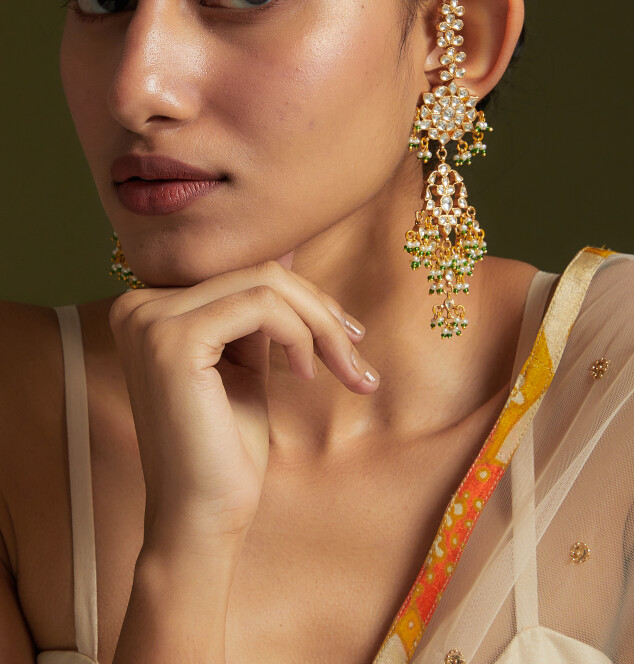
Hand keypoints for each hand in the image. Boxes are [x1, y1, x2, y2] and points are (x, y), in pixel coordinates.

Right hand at [108, 258, 378, 547]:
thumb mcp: (245, 363)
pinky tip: (306, 374)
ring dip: (321, 324)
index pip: (242, 274)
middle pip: (258, 273)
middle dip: (321, 310)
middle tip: (358, 355)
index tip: (347, 334)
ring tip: (345, 368)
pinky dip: (299, 334)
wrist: (203, 520)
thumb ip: (257, 311)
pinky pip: (261, 307)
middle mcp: (139, 306)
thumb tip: (287, 249)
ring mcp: (151, 320)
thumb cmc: (226, 449)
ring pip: (266, 284)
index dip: (304, 298)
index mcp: (150, 308)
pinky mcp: (173, 340)